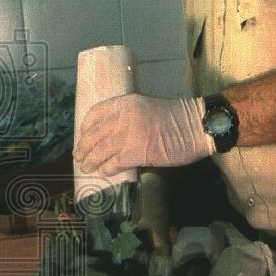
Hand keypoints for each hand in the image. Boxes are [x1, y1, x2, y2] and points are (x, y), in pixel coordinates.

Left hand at [74, 93, 212, 175]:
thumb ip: (130, 117)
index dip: (85, 127)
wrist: (196, 127)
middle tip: (79, 156)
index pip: (96, 113)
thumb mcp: (148, 108)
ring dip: (91, 161)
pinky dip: (107, 169)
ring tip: (87, 167)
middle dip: (84, 147)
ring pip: (100, 150)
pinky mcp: (137, 152)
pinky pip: (114, 163)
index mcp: (126, 102)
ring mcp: (129, 135)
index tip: (83, 136)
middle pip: (94, 134)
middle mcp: (124, 116)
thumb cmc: (177, 119)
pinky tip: (105, 172)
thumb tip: (113, 134)